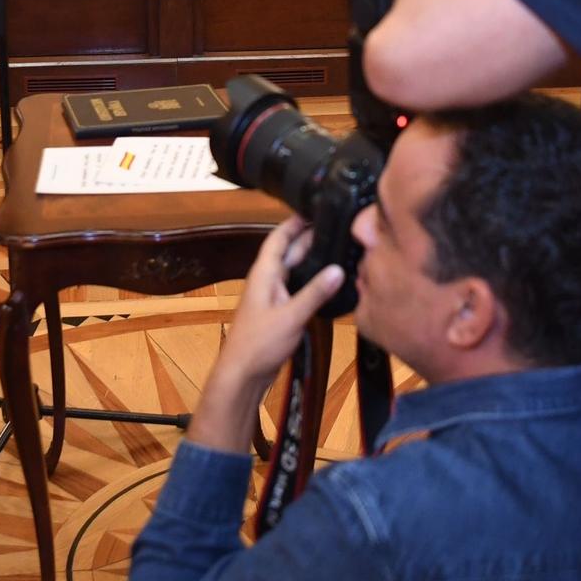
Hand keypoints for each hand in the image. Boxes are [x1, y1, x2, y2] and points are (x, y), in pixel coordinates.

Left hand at [186, 216, 344, 453]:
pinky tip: (328, 283)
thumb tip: (338, 269)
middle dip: (309, 238)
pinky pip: (297, 289)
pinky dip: (312, 282)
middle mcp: (268, 281)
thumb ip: (315, 293)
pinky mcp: (279, 313)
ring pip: (294, 271)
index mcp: (265, 274)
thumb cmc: (259, 343)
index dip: (295, 221)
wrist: (242, 374)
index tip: (314, 206)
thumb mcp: (291, 316)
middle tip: (336, 226)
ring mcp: (273, 297)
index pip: (279, 238)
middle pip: (289, 252)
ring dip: (311, 260)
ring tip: (337, 248)